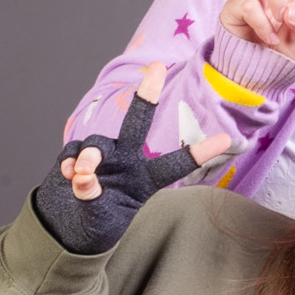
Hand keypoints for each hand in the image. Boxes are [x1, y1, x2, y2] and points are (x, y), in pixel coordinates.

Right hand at [40, 64, 230, 253]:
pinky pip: (74, 149)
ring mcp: (102, 156)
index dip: (200, 152)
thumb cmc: (94, 226)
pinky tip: (68, 175)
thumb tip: (83, 173)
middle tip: (158, 66)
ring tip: (81, 175)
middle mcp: (126, 161)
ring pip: (97, 143)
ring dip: (90, 156)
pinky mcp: (77, 155)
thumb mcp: (98, 218)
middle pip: (137, 122)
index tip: (227, 139)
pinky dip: (70, 161)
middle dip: (148, 93)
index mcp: (145, 179)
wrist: (67, 228)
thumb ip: (92, 197)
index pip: (176, 164)